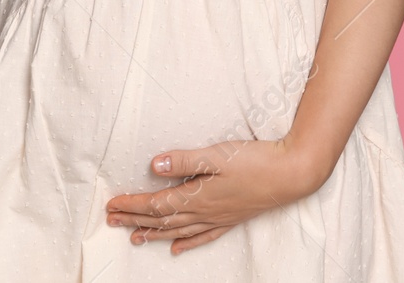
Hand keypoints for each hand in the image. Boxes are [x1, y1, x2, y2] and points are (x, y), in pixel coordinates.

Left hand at [105, 139, 324, 254]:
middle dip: (135, 219)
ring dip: (154, 234)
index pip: (157, 204)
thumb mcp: (217, 154)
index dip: (133, 204)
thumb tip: (154, 165)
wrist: (291, 175)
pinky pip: (203, 237)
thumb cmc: (255, 161)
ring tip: (135, 238)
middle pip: (163, 219)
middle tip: (112, 220)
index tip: (112, 205)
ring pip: (178, 231)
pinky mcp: (231, 219)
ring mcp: (218, 218)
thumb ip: (184, 160)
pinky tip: (177, 249)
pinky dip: (187, 243)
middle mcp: (204, 212)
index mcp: (198, 196)